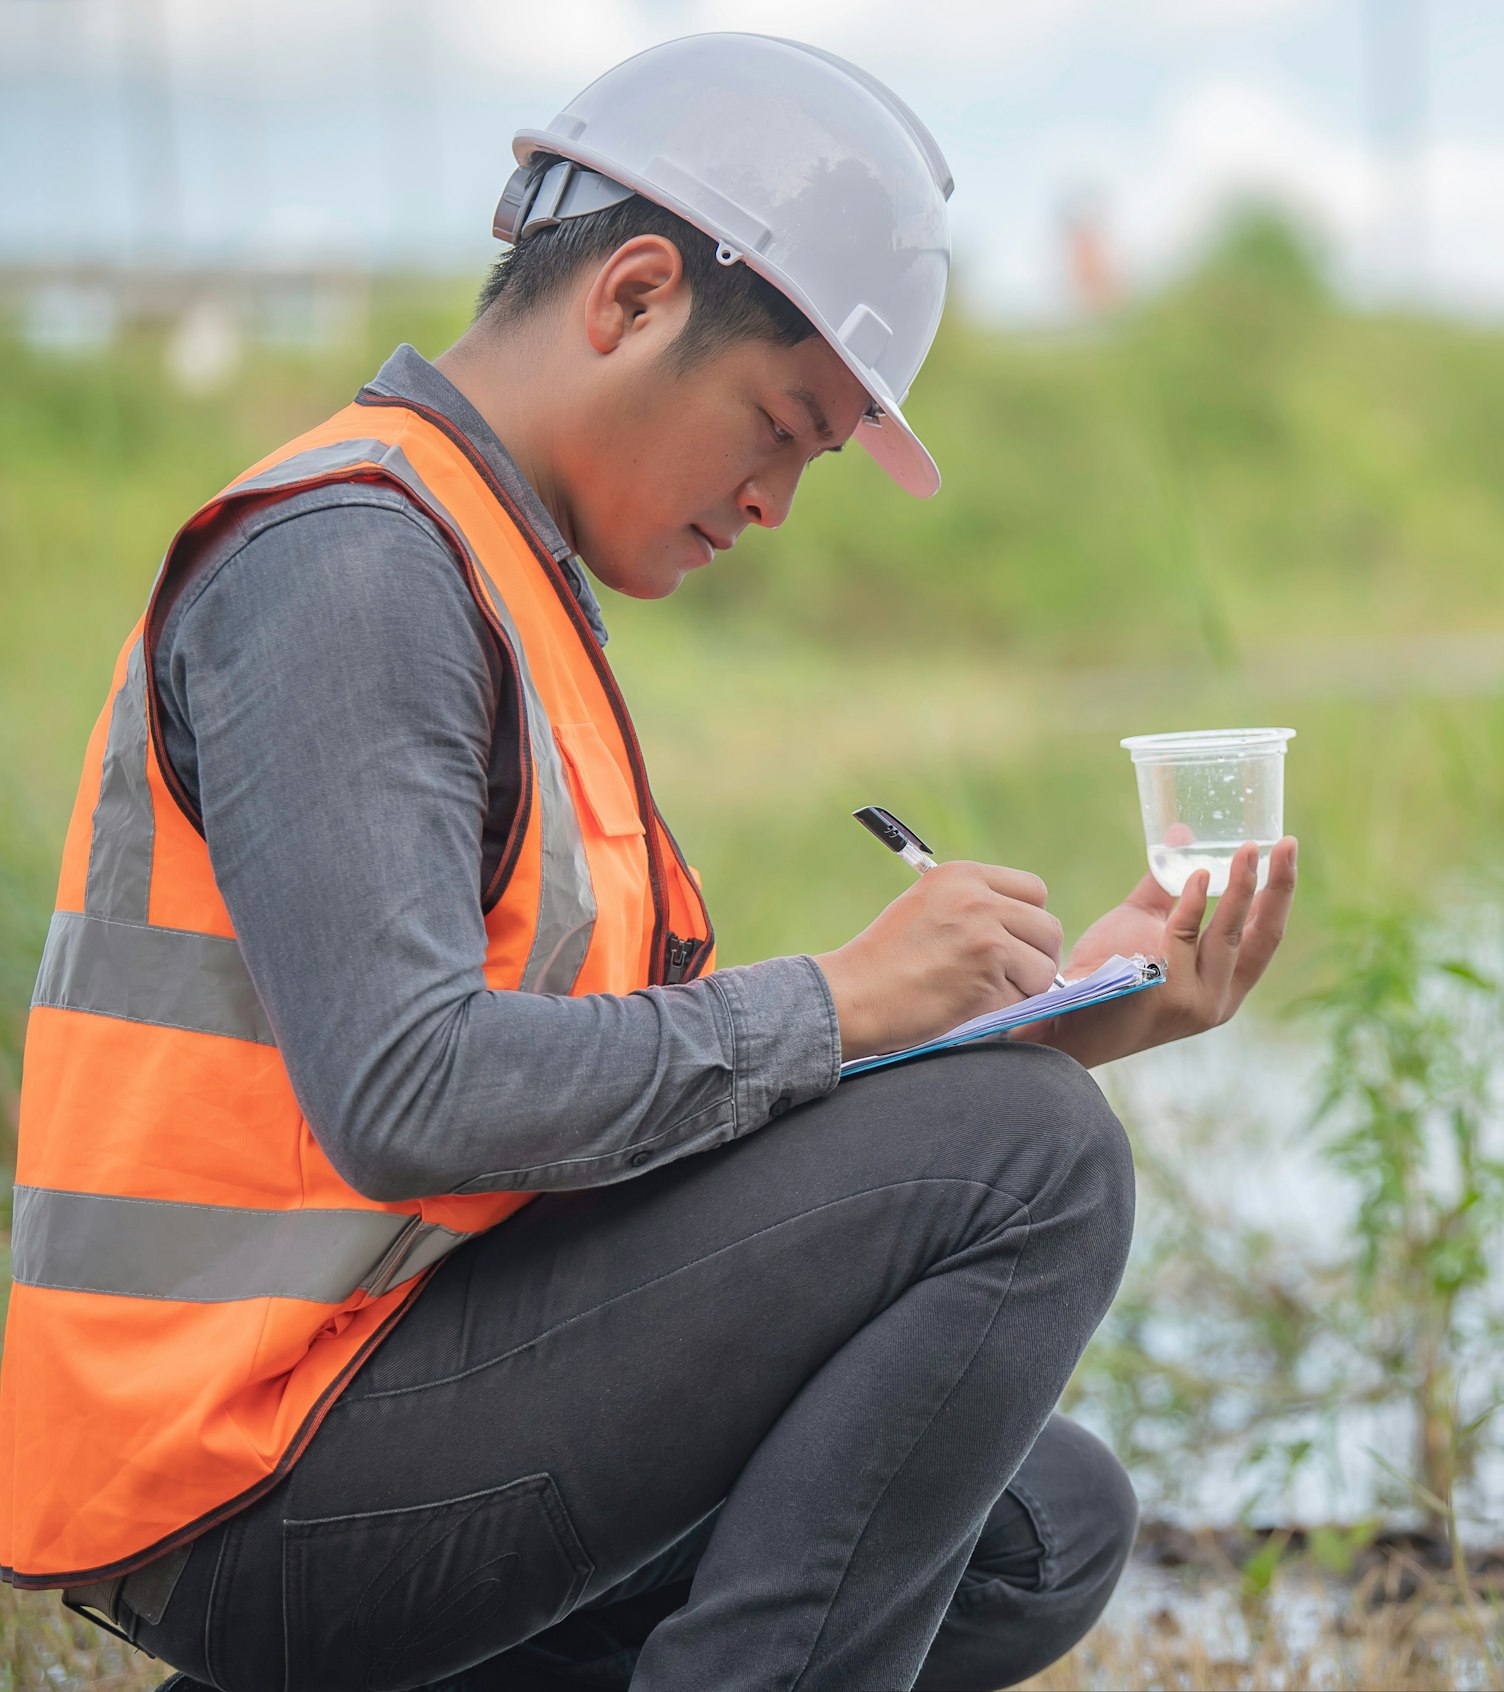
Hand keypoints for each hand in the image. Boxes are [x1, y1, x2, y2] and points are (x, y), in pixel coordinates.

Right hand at [814, 860, 1063, 1061]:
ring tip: (985, 992)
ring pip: (1044, 965)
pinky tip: (970, 1006)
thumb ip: (973, 904)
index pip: (1033, 890)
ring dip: (1025, 986)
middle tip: (1011, 976)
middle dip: (1036, 957)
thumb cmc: (885, 960)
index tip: (1013, 942)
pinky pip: (1025, 996)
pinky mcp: (989, 974)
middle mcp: (978, 898)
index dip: (1029, 922)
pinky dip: (1006, 1009)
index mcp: (962, 875)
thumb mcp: (927, 906)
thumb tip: (1025, 926)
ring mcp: (986, 936)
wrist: (854, 994)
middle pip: (1048, 927)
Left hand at [1010, 836, 1297, 1068]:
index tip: (1288, 851)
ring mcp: (1194, 999)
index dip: (1281, 894)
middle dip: (1278, 887)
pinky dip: (1192, 903)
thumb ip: (1167, 886)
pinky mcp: (1167, 994)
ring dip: (1242, 887)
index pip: (1265, 937)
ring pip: (1228, 934)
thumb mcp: (1145, 924)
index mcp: (1224, 985)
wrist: (1066, 1015)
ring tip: (1249, 849)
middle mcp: (1218, 998)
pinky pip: (1184, 936)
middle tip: (1287, 844)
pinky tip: (1198, 874)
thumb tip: (1183, 832)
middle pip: (1262, 936)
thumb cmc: (1108, 970)